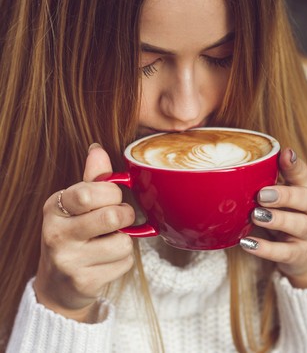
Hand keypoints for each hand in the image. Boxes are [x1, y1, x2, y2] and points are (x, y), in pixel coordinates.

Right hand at [34, 144, 134, 321]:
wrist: (58, 284)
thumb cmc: (73, 234)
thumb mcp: (76, 205)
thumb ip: (92, 179)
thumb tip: (98, 149)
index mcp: (54, 207)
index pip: (89, 192)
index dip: (112, 193)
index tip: (113, 197)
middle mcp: (56, 234)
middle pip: (111, 217)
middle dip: (125, 215)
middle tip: (120, 218)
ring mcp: (68, 261)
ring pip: (123, 242)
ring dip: (125, 240)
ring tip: (111, 240)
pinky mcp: (84, 282)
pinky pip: (124, 263)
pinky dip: (123, 260)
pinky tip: (108, 260)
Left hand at [240, 148, 306, 288]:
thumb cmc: (292, 211)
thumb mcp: (287, 191)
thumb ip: (271, 176)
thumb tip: (244, 163)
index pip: (305, 174)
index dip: (295, 165)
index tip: (285, 154)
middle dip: (285, 195)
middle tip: (262, 194)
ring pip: (299, 224)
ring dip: (277, 219)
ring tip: (256, 215)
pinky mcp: (298, 254)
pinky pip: (284, 252)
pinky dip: (266, 248)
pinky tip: (247, 242)